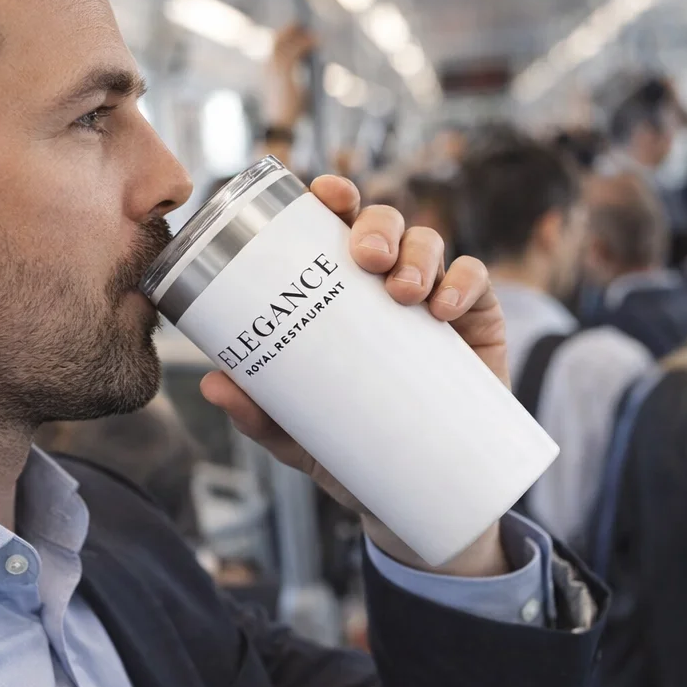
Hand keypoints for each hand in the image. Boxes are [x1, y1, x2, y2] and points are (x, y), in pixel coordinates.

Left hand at [200, 175, 509, 578]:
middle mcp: (384, 286)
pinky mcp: (475, 324)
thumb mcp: (295, 434)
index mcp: (339, 294)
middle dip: (377, 226)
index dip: (334, 197)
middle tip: (366, 258)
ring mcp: (431, 300)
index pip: (336, 229)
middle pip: (385, 226)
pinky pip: (475, 283)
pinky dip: (464, 282)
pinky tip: (447, 306)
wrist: (411, 493)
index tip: (324, 192)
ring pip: (430, 246)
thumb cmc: (347, 448)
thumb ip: (258, 413)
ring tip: (404, 292)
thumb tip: (211, 385)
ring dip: (419, 253)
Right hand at [264, 23, 316, 129]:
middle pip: (279, 39)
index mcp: (269, 70)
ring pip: (288, 42)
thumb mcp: (298, 90)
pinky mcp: (284, 71)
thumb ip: (302, 75)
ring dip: (303, 36)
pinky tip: (317, 41)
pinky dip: (307, 43)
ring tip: (316, 36)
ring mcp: (275, 68)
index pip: (276, 45)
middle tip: (308, 27)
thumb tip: (317, 63)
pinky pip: (296, 49)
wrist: (282, 122)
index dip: (287, 35)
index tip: (300, 29)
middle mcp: (269, 66)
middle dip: (293, 30)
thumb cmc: (290, 110)